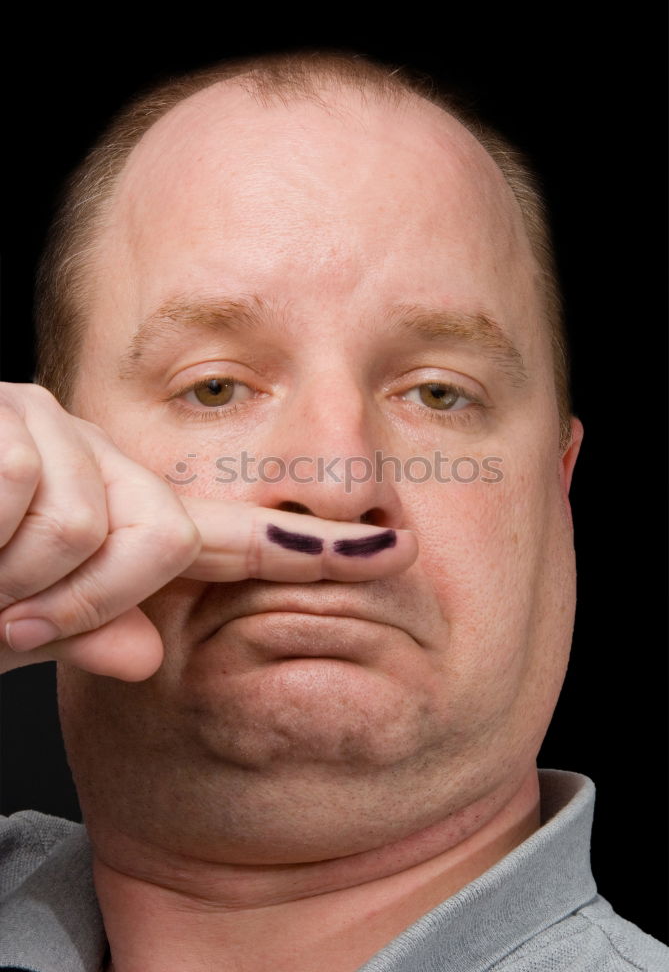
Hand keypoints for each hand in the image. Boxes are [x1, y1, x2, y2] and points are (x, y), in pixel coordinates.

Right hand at [0, 384, 417, 680]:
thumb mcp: (8, 622)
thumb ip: (81, 631)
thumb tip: (145, 655)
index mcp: (97, 508)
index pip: (216, 531)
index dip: (306, 546)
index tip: (386, 548)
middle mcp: (83, 454)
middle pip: (161, 538)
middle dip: (83, 601)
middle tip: (4, 611)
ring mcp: (46, 428)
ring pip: (96, 530)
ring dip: (18, 585)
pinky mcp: (11, 423)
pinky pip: (38, 509)